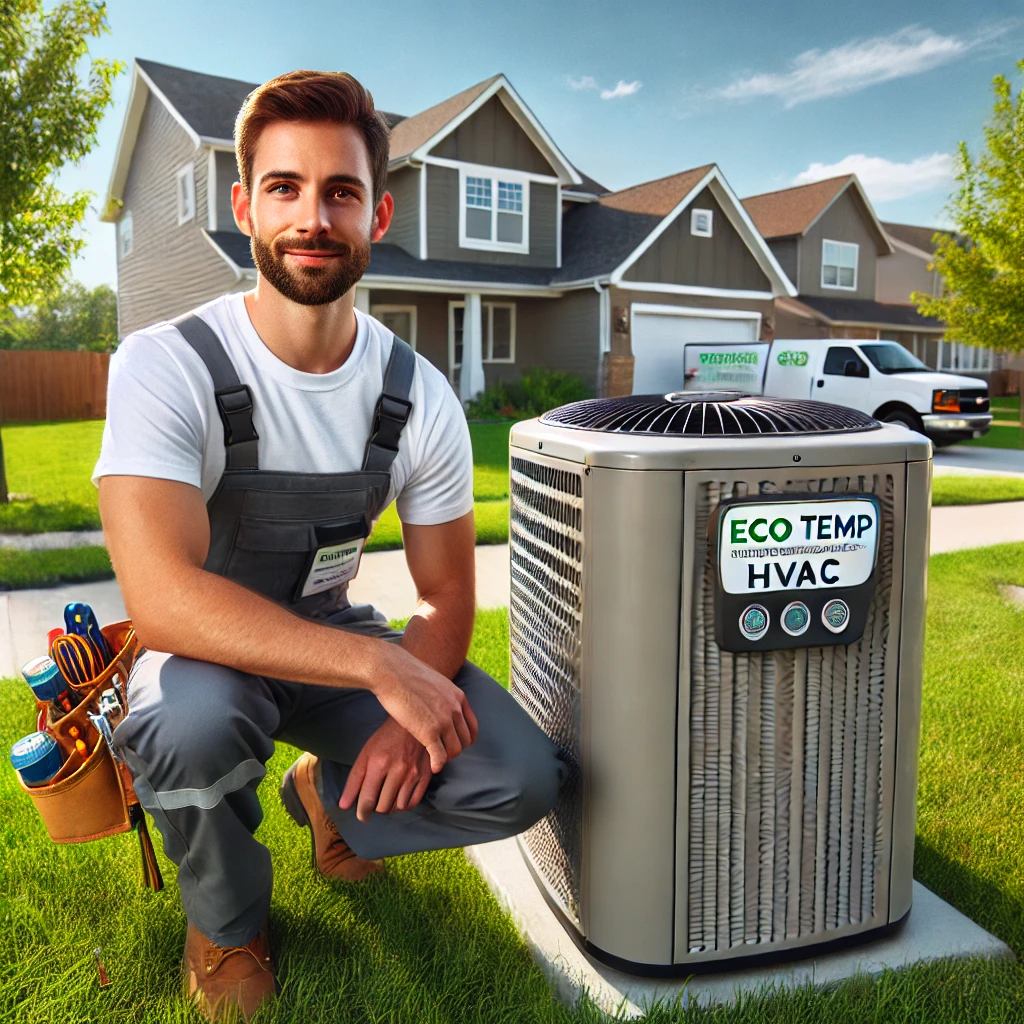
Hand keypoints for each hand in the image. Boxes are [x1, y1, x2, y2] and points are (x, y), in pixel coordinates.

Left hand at [339, 718, 432, 822]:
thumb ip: (354, 780)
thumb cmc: (385, 739)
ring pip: (398, 807)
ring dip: (390, 807)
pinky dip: (404, 805)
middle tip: (374, 802)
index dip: (362, 812)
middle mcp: (397, 770)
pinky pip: (413, 802)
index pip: (368, 799)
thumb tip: (344, 805)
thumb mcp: (365, 755)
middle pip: (383, 806)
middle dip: (376, 808)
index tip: (361, 815)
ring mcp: (413, 774)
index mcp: (378, 764)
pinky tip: (399, 798)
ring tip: (386, 799)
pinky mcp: (425, 776)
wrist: (411, 724)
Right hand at [370, 645, 478, 772]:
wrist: (391, 671)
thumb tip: (439, 700)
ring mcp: (443, 720)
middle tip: (442, 752)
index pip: (472, 726)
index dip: (464, 738)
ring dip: (446, 757)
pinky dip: (438, 764)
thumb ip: (442, 694)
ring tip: (436, 759)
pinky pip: (440, 756)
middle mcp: (455, 708)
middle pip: (465, 740)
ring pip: (455, 750)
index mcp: (458, 696)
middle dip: (455, 749)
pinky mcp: (428, 731)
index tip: (453, 742)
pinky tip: (433, 767)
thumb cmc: (405, 674)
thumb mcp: (434, 680)